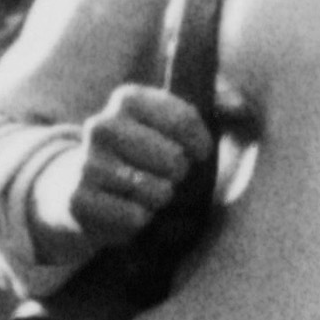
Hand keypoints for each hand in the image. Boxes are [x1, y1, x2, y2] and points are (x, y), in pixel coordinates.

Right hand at [57, 83, 215, 254]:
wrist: (78, 186)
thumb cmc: (140, 153)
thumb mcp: (167, 123)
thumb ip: (211, 108)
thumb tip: (241, 105)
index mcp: (128, 99)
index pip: (184, 119)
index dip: (200, 142)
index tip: (200, 153)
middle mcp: (102, 125)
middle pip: (172, 158)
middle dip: (179, 173)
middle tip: (169, 175)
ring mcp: (87, 162)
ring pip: (155, 191)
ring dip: (161, 198)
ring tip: (148, 193)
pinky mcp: (79, 198)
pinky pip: (134, 218)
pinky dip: (141, 220)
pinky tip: (129, 210)